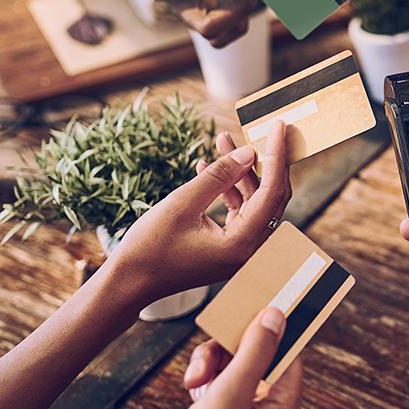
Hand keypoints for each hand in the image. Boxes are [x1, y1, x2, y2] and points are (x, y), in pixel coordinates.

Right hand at [107, 125, 291, 304]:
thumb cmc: (151, 247)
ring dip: (240, 172)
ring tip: (223, 140)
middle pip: (271, 197)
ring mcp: (240, 250)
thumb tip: (248, 152)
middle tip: (264, 129)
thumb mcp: (183, 203)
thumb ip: (219, 176)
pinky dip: (227, 189)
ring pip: (253, 201)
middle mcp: (249, 250)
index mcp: (244, 244)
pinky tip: (207, 168)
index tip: (279, 126)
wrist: (128, 282)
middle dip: (264, 161)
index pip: (273, 192)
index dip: (277, 156)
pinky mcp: (228, 246)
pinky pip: (238, 211)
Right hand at [123, 309, 301, 408]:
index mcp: (284, 407)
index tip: (255, 303)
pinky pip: (219, 384)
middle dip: (228, 352)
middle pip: (257, 356)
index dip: (272, 328)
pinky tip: (190, 391)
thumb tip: (279, 315)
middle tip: (204, 365)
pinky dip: (205, 381)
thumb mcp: (230, 393)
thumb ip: (255, 351)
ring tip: (191, 384)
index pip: (288, 352)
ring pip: (233, 367)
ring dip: (211, 366)